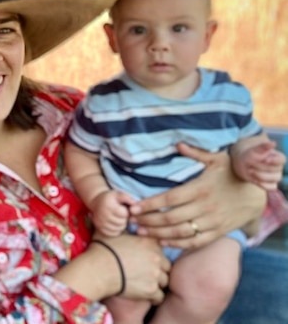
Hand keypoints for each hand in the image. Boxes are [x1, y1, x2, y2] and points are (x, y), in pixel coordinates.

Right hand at [91, 190, 134, 236]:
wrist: (96, 202)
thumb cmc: (110, 198)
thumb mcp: (118, 194)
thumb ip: (127, 198)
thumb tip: (135, 205)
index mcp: (108, 206)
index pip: (124, 214)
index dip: (126, 211)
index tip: (123, 208)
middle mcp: (103, 215)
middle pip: (122, 222)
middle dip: (124, 218)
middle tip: (121, 214)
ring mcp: (100, 223)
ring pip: (118, 228)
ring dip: (121, 224)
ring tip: (118, 218)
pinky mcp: (100, 229)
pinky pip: (114, 233)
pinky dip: (116, 230)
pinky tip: (115, 223)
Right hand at [92, 233, 169, 303]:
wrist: (98, 269)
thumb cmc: (102, 249)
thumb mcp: (113, 231)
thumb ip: (123, 226)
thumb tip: (120, 218)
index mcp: (149, 242)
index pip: (160, 249)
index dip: (153, 254)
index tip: (146, 259)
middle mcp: (156, 257)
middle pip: (166, 266)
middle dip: (158, 269)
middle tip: (146, 273)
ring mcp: (155, 274)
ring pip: (164, 281)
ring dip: (156, 283)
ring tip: (145, 284)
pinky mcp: (151, 289)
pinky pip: (160, 296)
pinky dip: (154, 296)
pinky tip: (145, 294)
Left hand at [128, 143, 265, 248]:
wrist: (255, 195)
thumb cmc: (232, 174)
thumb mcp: (217, 159)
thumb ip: (196, 153)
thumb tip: (178, 143)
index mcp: (200, 188)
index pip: (170, 199)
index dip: (150, 204)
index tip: (133, 207)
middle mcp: (204, 207)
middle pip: (171, 218)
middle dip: (148, 220)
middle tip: (130, 221)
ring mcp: (211, 222)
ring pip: (180, 232)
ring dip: (158, 233)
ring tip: (140, 232)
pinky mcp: (217, 232)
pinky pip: (195, 241)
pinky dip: (178, 243)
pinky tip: (162, 241)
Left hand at [233, 140, 285, 190]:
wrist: (243, 164)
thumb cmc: (249, 155)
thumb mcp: (253, 150)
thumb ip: (263, 147)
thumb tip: (273, 143)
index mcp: (277, 157)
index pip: (281, 160)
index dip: (274, 161)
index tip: (265, 160)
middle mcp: (279, 167)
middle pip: (275, 169)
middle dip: (261, 167)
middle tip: (250, 164)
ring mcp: (276, 176)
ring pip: (275, 178)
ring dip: (261, 175)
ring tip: (250, 171)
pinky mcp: (271, 184)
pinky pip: (272, 187)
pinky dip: (263, 185)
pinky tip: (254, 180)